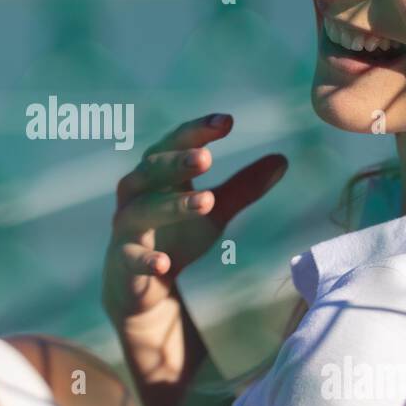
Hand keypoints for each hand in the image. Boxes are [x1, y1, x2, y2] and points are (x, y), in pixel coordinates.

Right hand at [101, 113, 287, 331]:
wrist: (140, 283)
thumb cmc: (175, 236)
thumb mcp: (213, 210)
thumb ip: (243, 187)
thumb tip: (282, 159)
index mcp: (158, 174)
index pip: (176, 143)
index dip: (198, 131)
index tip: (227, 122)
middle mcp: (136, 193)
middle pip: (152, 169)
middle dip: (178, 162)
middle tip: (207, 157)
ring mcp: (127, 226)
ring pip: (143, 210)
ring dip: (172, 205)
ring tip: (207, 202)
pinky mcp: (123, 260)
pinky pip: (132, 257)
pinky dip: (146, 259)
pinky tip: (164, 263)